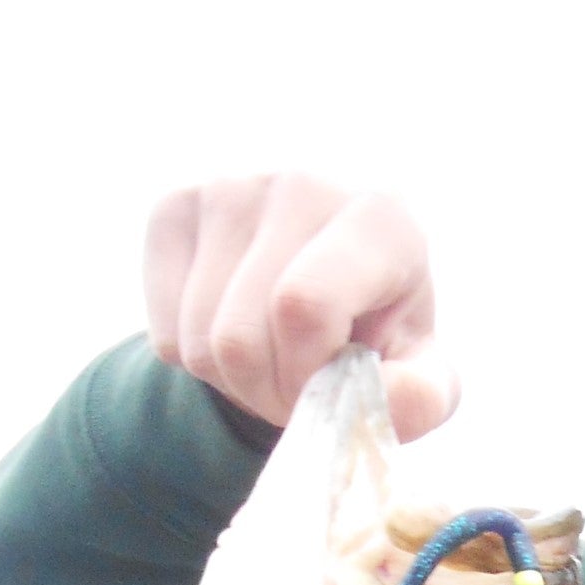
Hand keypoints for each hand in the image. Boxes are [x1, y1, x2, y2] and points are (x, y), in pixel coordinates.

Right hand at [144, 175, 458, 441]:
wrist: (324, 295)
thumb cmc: (378, 335)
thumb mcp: (420, 375)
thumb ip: (421, 396)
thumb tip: (389, 398)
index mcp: (380, 219)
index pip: (304, 306)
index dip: (306, 374)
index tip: (329, 386)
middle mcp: (301, 186)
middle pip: (239, 338)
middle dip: (269, 392)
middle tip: (301, 387)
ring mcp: (229, 188)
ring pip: (198, 342)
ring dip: (234, 382)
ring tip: (274, 361)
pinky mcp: (175, 209)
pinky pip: (163, 335)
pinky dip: (195, 362)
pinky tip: (235, 332)